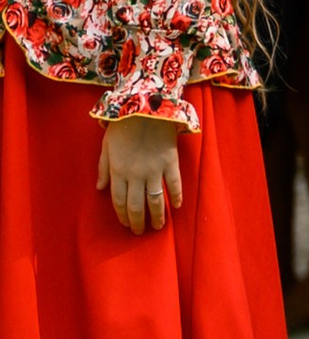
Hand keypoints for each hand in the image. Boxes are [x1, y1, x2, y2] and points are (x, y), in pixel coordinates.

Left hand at [97, 117, 182, 233]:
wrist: (147, 107)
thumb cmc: (123, 126)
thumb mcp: (106, 145)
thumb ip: (103, 168)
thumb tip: (100, 188)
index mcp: (118, 171)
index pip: (119, 200)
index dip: (122, 215)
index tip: (126, 224)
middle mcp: (136, 175)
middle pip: (137, 205)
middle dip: (138, 221)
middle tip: (141, 231)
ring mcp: (155, 170)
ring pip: (156, 199)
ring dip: (157, 215)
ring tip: (158, 226)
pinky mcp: (171, 163)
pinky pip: (175, 184)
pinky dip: (176, 197)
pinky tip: (177, 206)